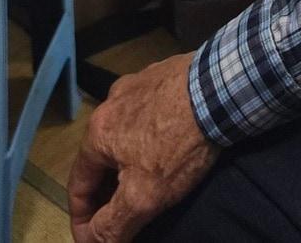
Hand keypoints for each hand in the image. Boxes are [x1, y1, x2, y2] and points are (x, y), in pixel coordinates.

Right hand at [68, 53, 217, 242]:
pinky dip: (150, 137)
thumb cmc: (177, 144)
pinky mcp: (165, 74)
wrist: (222, 88)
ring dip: (128, 162)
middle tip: (118, 216)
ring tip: (142, 183)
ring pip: (125, 134)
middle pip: (100, 158)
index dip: (83, 219)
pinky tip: (167, 147)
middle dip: (106, 191)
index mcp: (98, 131)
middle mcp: (112, 101)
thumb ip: (112, 223)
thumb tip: (92, 242)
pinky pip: (149, 114)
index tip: (93, 240)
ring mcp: (140, 84)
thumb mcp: (142, 196)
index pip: (77, 185)